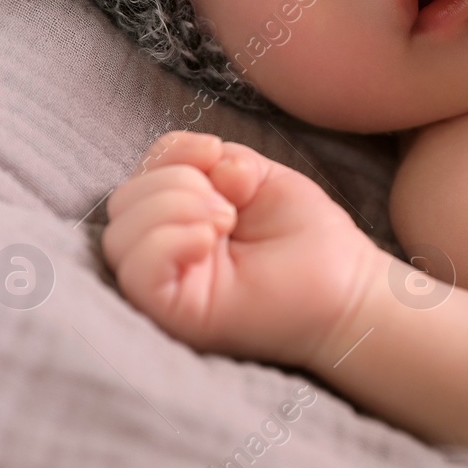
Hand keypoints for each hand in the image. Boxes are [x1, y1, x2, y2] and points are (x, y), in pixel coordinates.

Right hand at [102, 130, 385, 368]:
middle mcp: (165, 254)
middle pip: (121, 203)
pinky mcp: (175, 314)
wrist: (349, 286)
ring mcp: (167, 288)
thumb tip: (202, 163)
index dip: (169, 154)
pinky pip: (135, 274)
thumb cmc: (308, 238)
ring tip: (224, 221)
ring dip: (172, 209)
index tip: (215, 153)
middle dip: (174, 183)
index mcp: (178, 220)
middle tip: (228, 206)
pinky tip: (208, 240)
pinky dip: (165, 242)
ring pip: (119, 237)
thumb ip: (216, 160)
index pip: (138, 178)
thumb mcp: (257, 177)